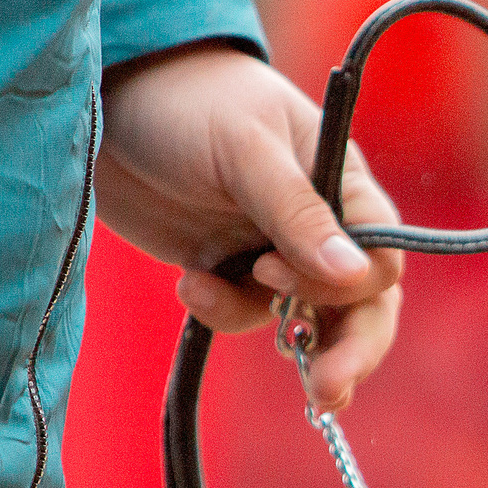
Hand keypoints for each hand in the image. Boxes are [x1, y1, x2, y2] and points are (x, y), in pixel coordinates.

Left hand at [96, 44, 405, 413]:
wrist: (106, 92)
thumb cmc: (188, 100)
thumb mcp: (244, 150)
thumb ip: (298, 214)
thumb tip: (357, 276)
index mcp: (345, 184)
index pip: (381, 258)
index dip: (345, 286)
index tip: (276, 276)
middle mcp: (323, 223)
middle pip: (362, 306)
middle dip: (348, 352)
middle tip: (324, 395)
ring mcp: (277, 249)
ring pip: (310, 322)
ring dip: (283, 340)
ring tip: (217, 310)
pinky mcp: (231, 268)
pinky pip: (249, 315)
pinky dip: (223, 313)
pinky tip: (189, 283)